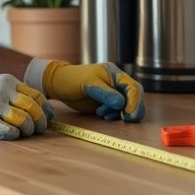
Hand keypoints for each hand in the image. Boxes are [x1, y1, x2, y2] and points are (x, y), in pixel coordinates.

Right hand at [0, 74, 55, 139]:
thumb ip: (10, 93)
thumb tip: (34, 108)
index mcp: (6, 81)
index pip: (36, 95)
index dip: (45, 109)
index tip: (47, 118)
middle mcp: (3, 92)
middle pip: (33, 109)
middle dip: (39, 122)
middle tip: (37, 130)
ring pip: (24, 121)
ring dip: (26, 130)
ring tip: (21, 133)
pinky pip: (10, 132)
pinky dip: (13, 135)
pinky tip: (7, 134)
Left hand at [29, 60, 144, 121]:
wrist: (60, 85)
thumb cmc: (72, 79)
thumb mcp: (88, 84)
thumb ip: (105, 93)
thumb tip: (121, 103)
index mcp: (115, 74)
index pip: (133, 87)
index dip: (135, 101)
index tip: (129, 114)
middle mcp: (117, 83)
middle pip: (134, 97)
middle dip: (132, 109)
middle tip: (126, 119)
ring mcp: (113, 94)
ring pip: (127, 106)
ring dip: (119, 113)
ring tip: (102, 113)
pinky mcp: (108, 103)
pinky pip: (118, 111)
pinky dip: (114, 115)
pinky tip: (102, 114)